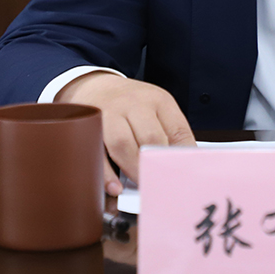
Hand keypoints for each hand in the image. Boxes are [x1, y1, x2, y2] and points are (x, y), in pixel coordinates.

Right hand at [56, 72, 195, 195]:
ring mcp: (110, 113)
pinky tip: (114, 187)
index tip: (184, 179)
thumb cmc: (131, 104)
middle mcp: (135, 104)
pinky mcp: (90, 126)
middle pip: (151, 137)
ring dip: (133, 169)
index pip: (178, 130)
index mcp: (159, 101)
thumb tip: (185, 168)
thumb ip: (171, 135)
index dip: (182, 158)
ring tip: (140, 187)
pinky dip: (106, 173)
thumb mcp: (157, 109)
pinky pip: (96, 151)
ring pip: (123, 143)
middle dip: (156, 166)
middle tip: (161, 186)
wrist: (96, 86)